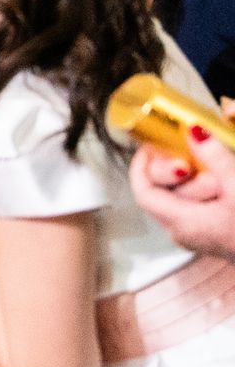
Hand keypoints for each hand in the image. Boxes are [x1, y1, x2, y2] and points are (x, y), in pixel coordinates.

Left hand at [131, 132, 234, 260]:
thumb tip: (192, 131)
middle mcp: (184, 232)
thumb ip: (215, 157)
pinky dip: (207, 190)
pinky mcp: (214, 234)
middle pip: (161, 192)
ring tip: (221, 178)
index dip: (142, 164)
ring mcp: (198, 235)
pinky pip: (198, 206)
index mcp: (182, 222)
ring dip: (197, 180)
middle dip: (177, 170)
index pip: (142, 190)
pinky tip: (224, 184)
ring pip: (181, 198)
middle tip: (196, 159)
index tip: (154, 142)